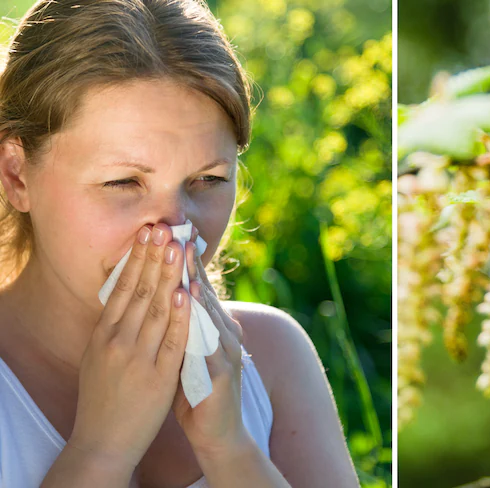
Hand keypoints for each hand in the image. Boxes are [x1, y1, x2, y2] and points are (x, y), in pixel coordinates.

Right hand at [69, 224, 191, 469]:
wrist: (103, 441)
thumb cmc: (104, 396)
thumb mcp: (99, 356)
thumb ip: (113, 327)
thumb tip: (124, 295)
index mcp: (104, 335)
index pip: (122, 288)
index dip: (136, 259)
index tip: (147, 234)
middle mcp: (117, 341)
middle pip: (138, 291)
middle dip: (153, 258)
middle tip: (163, 228)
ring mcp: (137, 358)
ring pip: (155, 309)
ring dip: (167, 276)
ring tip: (175, 247)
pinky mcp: (157, 376)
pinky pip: (171, 340)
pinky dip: (178, 315)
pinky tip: (184, 293)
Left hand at [171, 239, 248, 455]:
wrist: (217, 433)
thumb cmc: (197, 391)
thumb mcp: (186, 352)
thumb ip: (180, 326)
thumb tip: (163, 297)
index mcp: (213, 327)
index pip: (196, 288)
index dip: (183, 262)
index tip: (168, 236)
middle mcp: (225, 333)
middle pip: (204, 292)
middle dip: (188, 262)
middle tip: (175, 233)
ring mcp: (227, 350)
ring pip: (208, 311)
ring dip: (195, 281)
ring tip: (182, 256)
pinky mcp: (225, 371)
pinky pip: (209, 341)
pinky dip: (198, 320)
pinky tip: (190, 302)